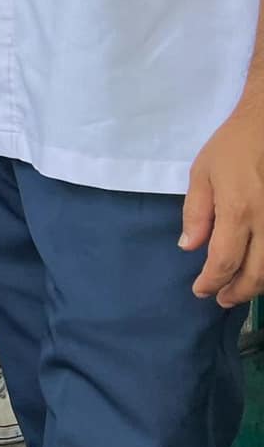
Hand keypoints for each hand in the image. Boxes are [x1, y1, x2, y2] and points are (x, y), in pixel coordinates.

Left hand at [182, 98, 263, 305]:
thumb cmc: (232, 148)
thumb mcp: (202, 174)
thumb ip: (196, 212)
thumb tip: (190, 247)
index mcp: (238, 211)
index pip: (224, 261)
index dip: (211, 281)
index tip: (200, 290)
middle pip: (256, 274)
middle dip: (236, 292)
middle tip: (220, 299)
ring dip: (257, 286)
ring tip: (239, 291)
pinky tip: (259, 271)